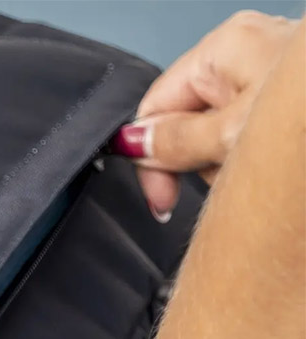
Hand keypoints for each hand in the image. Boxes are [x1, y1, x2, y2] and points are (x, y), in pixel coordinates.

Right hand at [112, 10, 298, 219]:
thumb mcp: (232, 137)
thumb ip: (176, 142)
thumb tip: (137, 144)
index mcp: (224, 48)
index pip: (157, 107)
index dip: (151, 158)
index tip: (162, 201)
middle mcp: (249, 52)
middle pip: (187, 122)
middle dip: (199, 163)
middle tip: (227, 179)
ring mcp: (273, 77)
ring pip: (220, 135)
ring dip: (230, 167)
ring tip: (261, 174)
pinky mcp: (291, 104)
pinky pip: (251, 138)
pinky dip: (256, 161)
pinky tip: (274, 171)